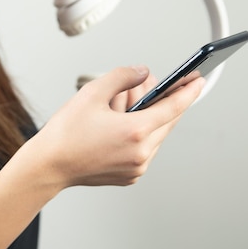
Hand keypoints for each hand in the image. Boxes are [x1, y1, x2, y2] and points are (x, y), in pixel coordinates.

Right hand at [29, 65, 204, 189]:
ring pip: (155, 135)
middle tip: (150, 83)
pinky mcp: (130, 176)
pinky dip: (139, 133)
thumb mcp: (92, 93)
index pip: (173, 107)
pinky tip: (121, 121)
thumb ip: (123, 76)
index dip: (188, 91)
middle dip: (161, 100)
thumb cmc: (66, 132)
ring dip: (147, 117)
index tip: (198, 79)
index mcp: (135, 132)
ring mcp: (137, 168)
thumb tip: (142, 72)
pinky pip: (144, 149)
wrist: (49, 166)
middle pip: (165, 121)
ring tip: (126, 101)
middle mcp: (141, 153)